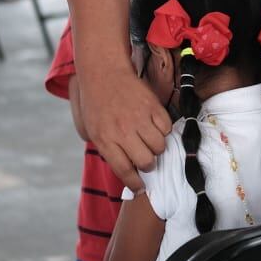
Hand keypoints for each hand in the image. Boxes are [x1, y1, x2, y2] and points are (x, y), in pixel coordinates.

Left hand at [81, 68, 172, 191]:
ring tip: (149, 140)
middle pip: (146, 162)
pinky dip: (163, 130)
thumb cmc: (97, 104)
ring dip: (156, 148)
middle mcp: (123, 131)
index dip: (135, 183)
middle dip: (148, 165)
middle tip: (145, 160)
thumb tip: (126, 169)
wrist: (105, 73)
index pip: (124, 170)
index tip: (140, 187)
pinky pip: (167, 128)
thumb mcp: (93, 130)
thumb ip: (108, 150)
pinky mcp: (152, 106)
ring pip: (159, 147)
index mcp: (105, 140)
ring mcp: (139, 118)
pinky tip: (154, 125)